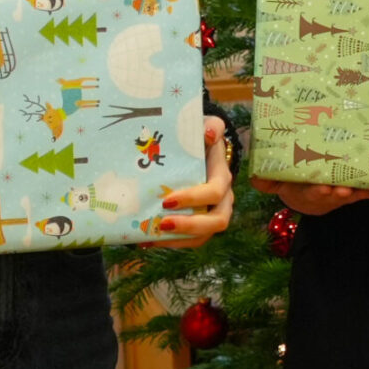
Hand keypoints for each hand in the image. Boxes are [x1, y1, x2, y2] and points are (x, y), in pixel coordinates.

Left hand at [145, 117, 233, 249]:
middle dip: (190, 226)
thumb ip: (212, 126)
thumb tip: (210, 133)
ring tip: (152, 238)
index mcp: (222, 177)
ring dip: (178, 240)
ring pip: (203, 236)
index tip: (167, 200)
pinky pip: (190, 240)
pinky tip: (146, 241)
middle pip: (217, 221)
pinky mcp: (200, 223)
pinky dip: (170, 242)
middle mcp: (223, 200)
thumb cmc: (200, 139)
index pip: (215, 192)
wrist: (197, 148)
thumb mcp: (206, 127)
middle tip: (163, 224)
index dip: (194, 199)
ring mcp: (212, 213)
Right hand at [250, 175, 368, 215]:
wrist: (306, 198)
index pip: (313, 191)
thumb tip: (253, 177)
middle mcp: (327, 194)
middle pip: (335, 194)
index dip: (319, 190)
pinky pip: (366, 192)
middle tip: (346, 188)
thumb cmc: (292, 184)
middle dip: (341, 191)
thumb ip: (265, 182)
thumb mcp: (275, 183)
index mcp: (308, 191)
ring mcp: (341, 194)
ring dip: (361, 190)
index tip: (324, 187)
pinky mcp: (352, 192)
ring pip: (352, 193)